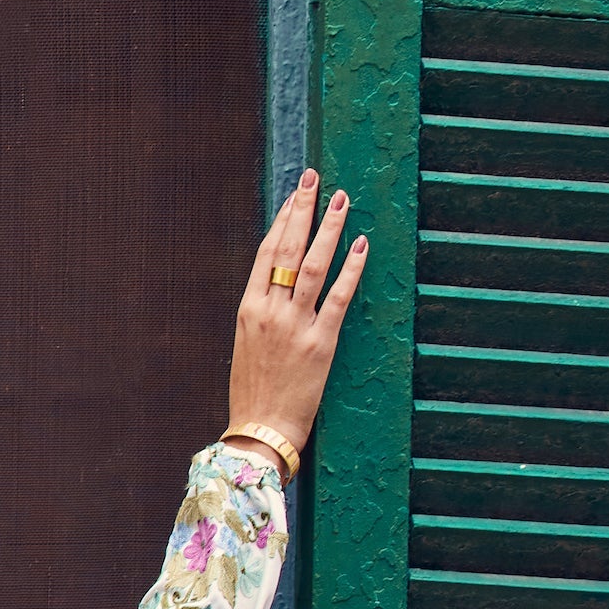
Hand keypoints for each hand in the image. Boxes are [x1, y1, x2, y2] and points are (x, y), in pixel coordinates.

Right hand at [228, 172, 367, 457]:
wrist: (260, 429)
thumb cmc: (252, 390)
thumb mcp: (247, 344)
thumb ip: (263, 311)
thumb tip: (280, 283)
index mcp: (249, 308)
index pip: (267, 251)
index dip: (283, 218)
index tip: (295, 193)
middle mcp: (270, 310)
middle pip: (289, 248)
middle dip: (303, 209)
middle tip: (316, 179)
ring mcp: (296, 325)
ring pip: (314, 265)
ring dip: (329, 229)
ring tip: (341, 200)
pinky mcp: (321, 342)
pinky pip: (339, 297)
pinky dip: (351, 269)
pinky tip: (360, 245)